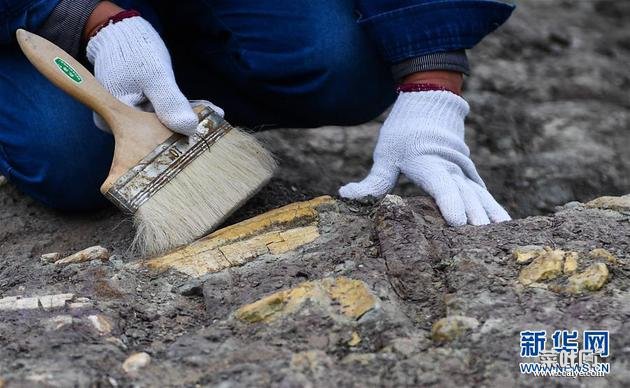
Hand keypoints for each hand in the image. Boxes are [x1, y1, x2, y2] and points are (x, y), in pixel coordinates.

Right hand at [86, 16, 222, 135]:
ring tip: (216, 116)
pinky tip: (208, 109)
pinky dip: (184, 108)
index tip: (204, 133)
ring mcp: (134, 113)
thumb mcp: (155, 77)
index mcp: (118, 120)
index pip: (152, 137)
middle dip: (188, 126)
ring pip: (166, 120)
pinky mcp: (145, 104)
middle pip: (159, 131)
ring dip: (190, 117)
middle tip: (215, 125)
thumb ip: (169, 103)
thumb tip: (189, 130)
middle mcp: (123, 122)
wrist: (123, 31)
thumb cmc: (135, 52)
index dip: (179, 137)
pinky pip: (167, 110)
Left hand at [339, 91, 510, 225]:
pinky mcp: (468, 173)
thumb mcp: (385, 155)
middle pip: (466, 194)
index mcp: (429, 163)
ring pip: (479, 194)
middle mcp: (450, 168)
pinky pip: (482, 192)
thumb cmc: (403, 132)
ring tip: (501, 234)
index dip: (449, 203)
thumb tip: (345, 195)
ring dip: (489, 213)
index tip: (458, 222)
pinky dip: (492, 206)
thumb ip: (372, 180)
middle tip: (483, 238)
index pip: (442, 186)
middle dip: (475, 216)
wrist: (429, 104)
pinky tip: (502, 223)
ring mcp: (463, 170)